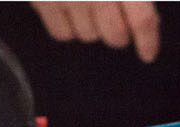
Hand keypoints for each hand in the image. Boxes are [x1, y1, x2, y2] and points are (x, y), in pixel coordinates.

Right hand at [31, 2, 160, 61]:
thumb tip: (143, 21)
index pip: (141, 20)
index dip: (148, 41)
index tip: (148, 54)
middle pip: (115, 36)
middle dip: (119, 35)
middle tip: (116, 24)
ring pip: (88, 37)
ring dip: (93, 29)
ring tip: (90, 9)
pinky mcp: (44, 3)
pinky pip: (62, 34)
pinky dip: (69, 28)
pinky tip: (71, 11)